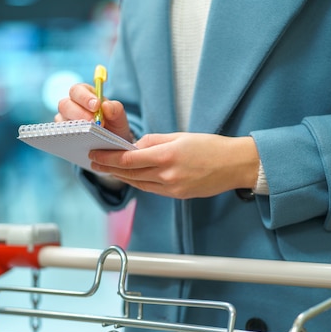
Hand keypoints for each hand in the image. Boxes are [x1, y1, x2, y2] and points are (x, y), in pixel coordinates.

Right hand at [56, 83, 134, 141]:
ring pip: (60, 119)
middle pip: (65, 104)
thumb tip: (106, 106)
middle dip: (79, 113)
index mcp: (85, 95)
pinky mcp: (63, 134)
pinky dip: (70, 137)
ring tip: (89, 133)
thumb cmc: (113, 126)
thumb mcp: (119, 118)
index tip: (96, 105)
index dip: (84, 97)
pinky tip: (81, 142)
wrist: (113, 145)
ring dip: (75, 126)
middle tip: (93, 122)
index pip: (78, 90)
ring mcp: (65, 120)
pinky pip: (60, 134)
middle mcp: (72, 105)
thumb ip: (116, 109)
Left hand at [88, 132, 259, 198]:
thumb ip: (155, 141)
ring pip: (139, 183)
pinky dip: (139, 183)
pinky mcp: (178, 195)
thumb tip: (136, 146)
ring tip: (108, 171)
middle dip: (110, 168)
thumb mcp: (181, 136)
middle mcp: (167, 174)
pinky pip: (152, 190)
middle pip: (130, 173)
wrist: (235, 165)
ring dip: (122, 177)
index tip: (95, 155)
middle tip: (95, 163)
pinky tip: (130, 178)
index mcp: (167, 155)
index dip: (109, 158)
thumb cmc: (211, 146)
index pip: (129, 159)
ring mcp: (172, 188)